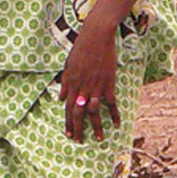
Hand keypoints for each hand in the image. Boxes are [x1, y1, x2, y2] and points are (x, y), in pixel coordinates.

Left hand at [59, 20, 119, 142]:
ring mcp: (95, 86)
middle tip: (79, 141)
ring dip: (96, 127)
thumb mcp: (68, 65)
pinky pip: (111, 103)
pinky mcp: (108, 83)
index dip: (68, 122)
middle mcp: (82, 88)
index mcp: (71, 84)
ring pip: (94, 112)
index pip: (67, 108)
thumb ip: (65, 83)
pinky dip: (114, 114)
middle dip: (79, 129)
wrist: (96, 36)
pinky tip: (116, 124)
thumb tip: (60, 98)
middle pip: (78, 113)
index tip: (68, 134)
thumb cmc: (81, 48)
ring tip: (99, 138)